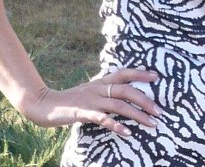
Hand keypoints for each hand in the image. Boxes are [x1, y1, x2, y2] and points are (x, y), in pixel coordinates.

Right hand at [21, 68, 160, 136]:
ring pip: (119, 105)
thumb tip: (122, 94)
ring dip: (137, 115)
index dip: (140, 73)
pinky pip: (103, 119)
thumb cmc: (71, 100)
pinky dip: (117, 125)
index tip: (156, 76)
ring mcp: (91, 100)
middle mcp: (99, 88)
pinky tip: (128, 133)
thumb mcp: (90, 91)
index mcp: (101, 81)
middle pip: (126, 90)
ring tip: (151, 123)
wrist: (45, 104)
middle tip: (159, 111)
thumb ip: (105, 91)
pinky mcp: (83, 113)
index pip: (124, 73)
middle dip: (145, 100)